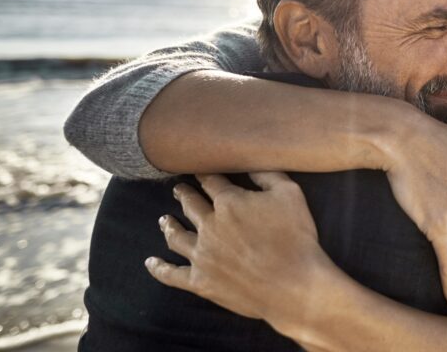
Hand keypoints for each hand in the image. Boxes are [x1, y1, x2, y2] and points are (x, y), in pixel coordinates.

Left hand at [145, 173, 336, 328]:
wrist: (292, 285)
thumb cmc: (296, 238)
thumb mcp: (290, 195)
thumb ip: (268, 174)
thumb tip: (251, 161)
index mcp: (229, 202)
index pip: (211, 181)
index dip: (205, 174)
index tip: (199, 169)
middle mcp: (209, 226)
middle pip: (190, 205)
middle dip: (184, 194)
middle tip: (178, 189)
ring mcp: (202, 255)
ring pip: (176, 236)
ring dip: (169, 225)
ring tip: (164, 219)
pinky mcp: (200, 281)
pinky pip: (172, 274)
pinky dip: (159, 268)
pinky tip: (151, 263)